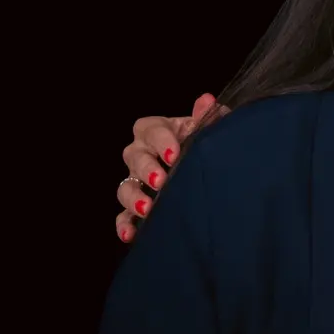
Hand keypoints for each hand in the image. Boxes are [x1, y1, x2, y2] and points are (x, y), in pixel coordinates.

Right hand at [115, 93, 228, 241]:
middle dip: (146, 168)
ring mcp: (137, 181)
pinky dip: (124, 224)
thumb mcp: (210, 129)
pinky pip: (122, 215)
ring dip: (134, 197)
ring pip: (125, 186)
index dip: (161, 140)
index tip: (175, 153)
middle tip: (161, 180)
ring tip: (148, 209)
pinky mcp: (135, 206)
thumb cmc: (205, 144)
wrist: (210, 169)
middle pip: (134, 156)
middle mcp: (142, 153)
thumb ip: (208, 117)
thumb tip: (207, 100)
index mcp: (159, 131)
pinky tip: (131, 233)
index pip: (151, 129)